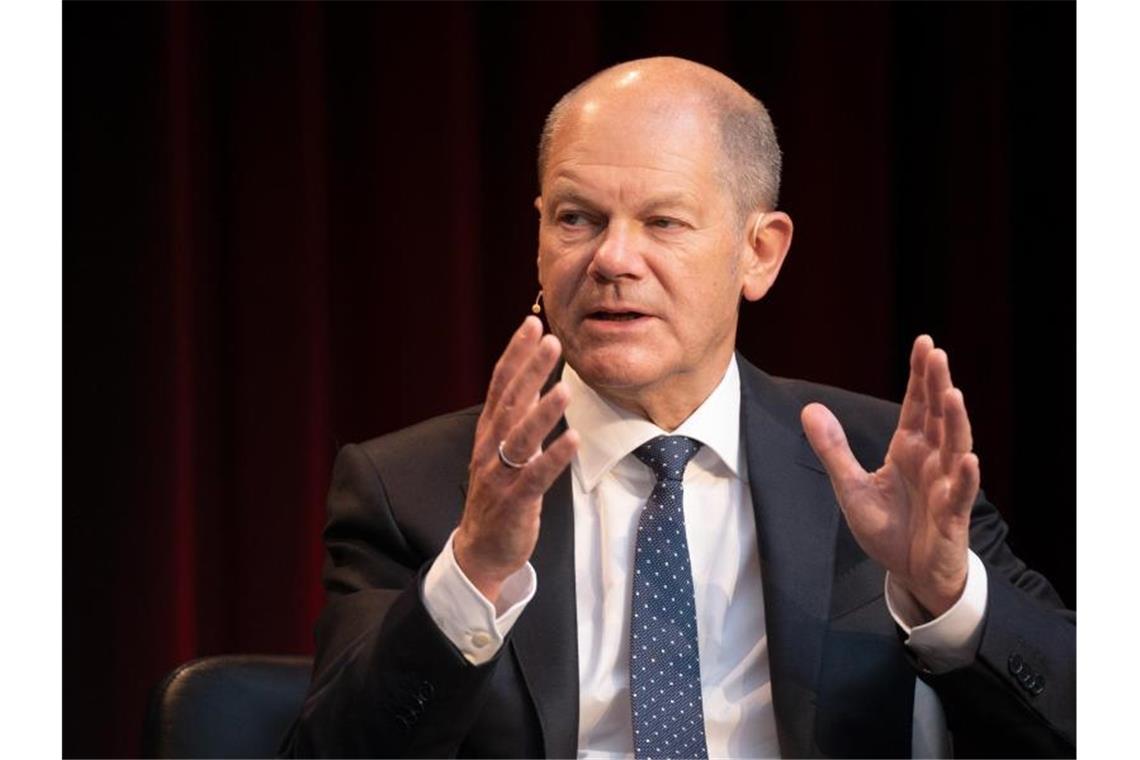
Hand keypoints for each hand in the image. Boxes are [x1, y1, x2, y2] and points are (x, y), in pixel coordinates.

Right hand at [453, 316, 578, 603]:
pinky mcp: (515, 501)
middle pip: (510, 402)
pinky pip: (535, 477)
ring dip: (542, 412)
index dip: (515, 353)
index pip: (500, 383)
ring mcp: (500, 475)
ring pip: (520, 438)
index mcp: (488, 431)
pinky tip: (572, 441)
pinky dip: (552, 458)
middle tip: (550, 339)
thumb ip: (517, 416)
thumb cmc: (498, 493)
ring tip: (563, 387)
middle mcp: (490, 448)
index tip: (532, 323)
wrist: (480, 549)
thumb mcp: (503, 449)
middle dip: (530, 369)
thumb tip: (536, 379)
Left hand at [801, 336, 979, 616]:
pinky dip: (964, 477)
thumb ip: (833, 449)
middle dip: (937, 385)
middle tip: (936, 353)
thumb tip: (809, 408)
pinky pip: (960, 494)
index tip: (923, 343)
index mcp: (909, 449)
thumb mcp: (850, 487)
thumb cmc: (889, 529)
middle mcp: (931, 460)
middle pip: (938, 416)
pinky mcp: (951, 516)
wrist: (910, 574)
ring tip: (952, 394)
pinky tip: (967, 458)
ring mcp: (945, 486)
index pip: (917, 405)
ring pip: (954, 447)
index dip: (920, 376)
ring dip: (955, 422)